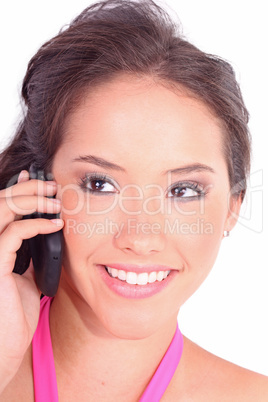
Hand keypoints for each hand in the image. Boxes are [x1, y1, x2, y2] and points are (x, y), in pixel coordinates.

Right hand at [0, 170, 62, 391]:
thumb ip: (30, 257)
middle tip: (51, 186)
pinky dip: (36, 224)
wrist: (6, 346)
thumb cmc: (14, 315)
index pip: (3, 208)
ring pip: (2, 209)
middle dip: (27, 189)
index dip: (18, 189)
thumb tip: (45, 239)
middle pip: (1, 201)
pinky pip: (14, 233)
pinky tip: (55, 225)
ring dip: (30, 199)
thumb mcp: (27, 279)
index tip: (37, 179)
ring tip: (54, 199)